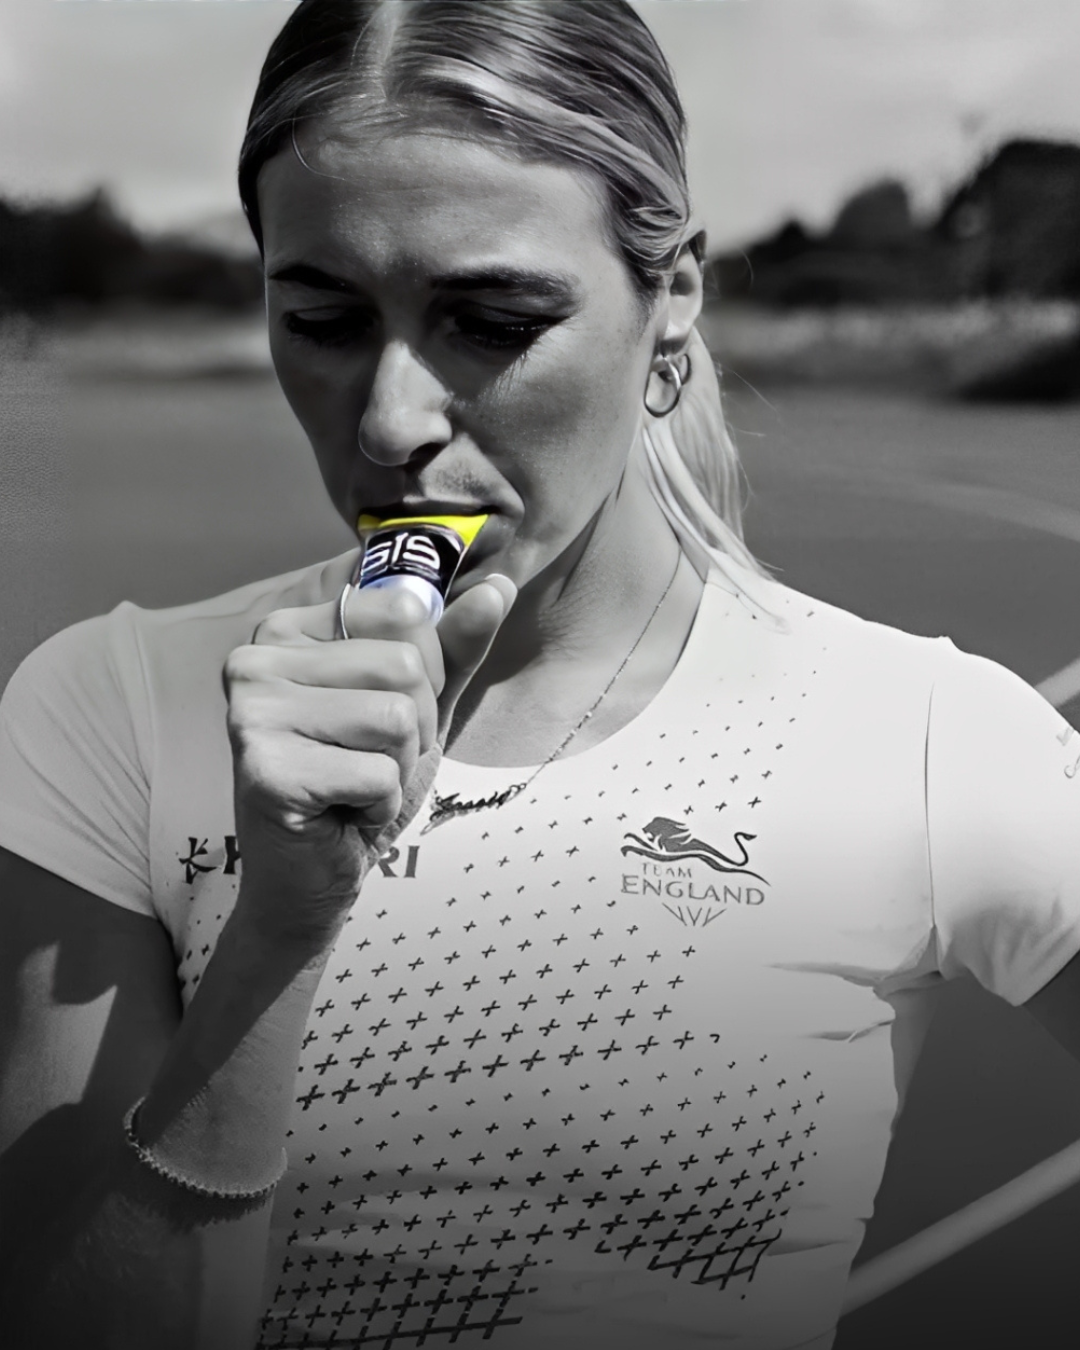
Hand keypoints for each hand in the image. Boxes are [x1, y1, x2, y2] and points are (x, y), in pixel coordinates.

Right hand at [223, 575, 515, 942]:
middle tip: (369, 761)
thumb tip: (499, 587)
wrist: (310, 876)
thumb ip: (454, 648)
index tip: (382, 712)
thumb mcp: (419, 706)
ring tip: (355, 785)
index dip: (426, 672)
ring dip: (398, 768)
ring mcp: (252, 714)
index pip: (403, 612)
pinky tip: (342, 813)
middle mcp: (256, 659)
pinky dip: (380, 805)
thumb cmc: (358, 783)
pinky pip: (378, 773)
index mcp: (287, 628)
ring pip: (395, 717)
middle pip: (404, 665)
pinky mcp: (265, 770)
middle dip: (415, 727)